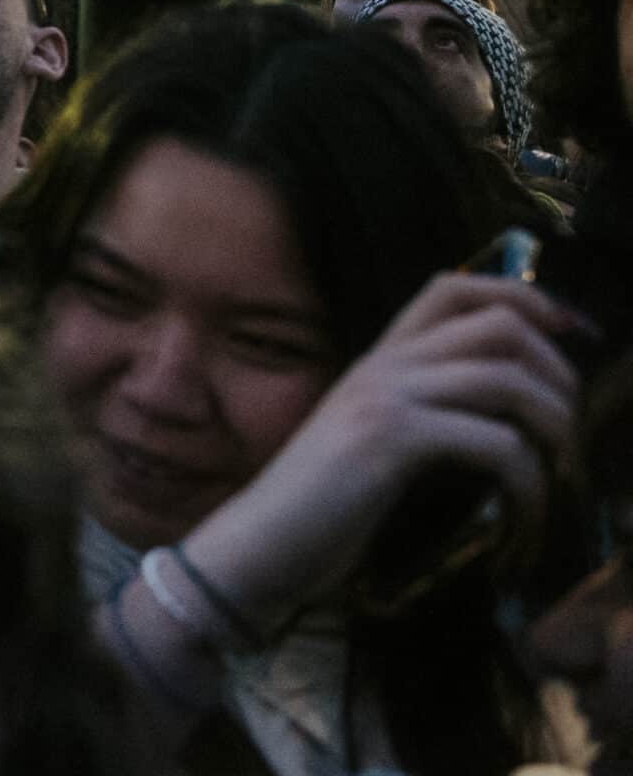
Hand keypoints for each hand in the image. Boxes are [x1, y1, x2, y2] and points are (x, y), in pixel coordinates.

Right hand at [194, 271, 580, 620]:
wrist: (262, 544)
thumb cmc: (321, 508)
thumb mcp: (374, 444)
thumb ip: (423, 416)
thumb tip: (508, 422)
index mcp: (379, 361)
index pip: (451, 286)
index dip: (522, 299)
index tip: (565, 336)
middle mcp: (383, 364)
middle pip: (499, 324)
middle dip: (557, 374)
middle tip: (568, 433)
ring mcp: (385, 397)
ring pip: (508, 381)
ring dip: (556, 432)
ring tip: (560, 477)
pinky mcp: (391, 440)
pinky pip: (498, 447)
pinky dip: (531, 488)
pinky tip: (524, 522)